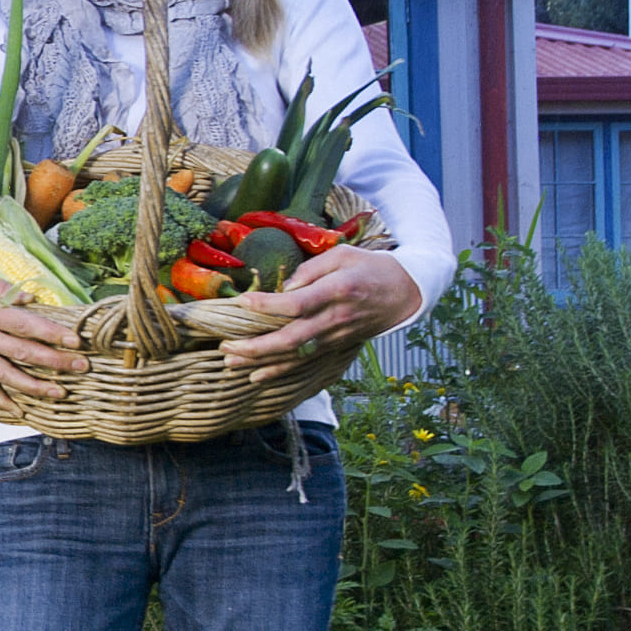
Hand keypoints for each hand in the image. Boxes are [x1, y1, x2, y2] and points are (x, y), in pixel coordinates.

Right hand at [0, 260, 85, 384]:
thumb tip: (31, 299)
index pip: (23, 325)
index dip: (51, 334)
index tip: (75, 341)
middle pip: (21, 353)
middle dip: (54, 362)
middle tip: (81, 367)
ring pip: (5, 376)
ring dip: (34, 387)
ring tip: (59, 393)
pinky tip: (18, 410)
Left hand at [216, 243, 423, 369]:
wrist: (404, 292)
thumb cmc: (370, 267)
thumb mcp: (343, 255)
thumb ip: (312, 268)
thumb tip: (284, 287)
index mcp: (337, 291)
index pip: (297, 303)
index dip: (268, 305)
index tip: (242, 302)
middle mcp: (335, 318)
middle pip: (291, 338)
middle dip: (256, 346)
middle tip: (226, 344)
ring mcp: (335, 336)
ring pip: (295, 356)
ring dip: (261, 362)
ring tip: (230, 361)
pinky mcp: (334, 346)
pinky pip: (304, 363)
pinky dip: (279, 371)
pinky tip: (256, 376)